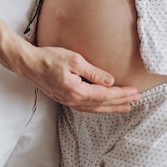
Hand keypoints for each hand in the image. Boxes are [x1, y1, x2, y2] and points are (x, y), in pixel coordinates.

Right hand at [23, 45, 139, 112]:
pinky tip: (104, 106)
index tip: (135, 91)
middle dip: (121, 102)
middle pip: (102, 104)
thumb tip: (110, 81)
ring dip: (112, 107)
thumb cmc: (49, 58)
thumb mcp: (74, 60)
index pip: (105, 94)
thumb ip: (93, 72)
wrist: (29, 64)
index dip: (122, 93)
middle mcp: (73, 101)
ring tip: (125, 107)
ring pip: (95, 109)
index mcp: (77, 91)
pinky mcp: (65, 99)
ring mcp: (68, 102)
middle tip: (136, 100)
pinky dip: (99, 108)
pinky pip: (87, 108)